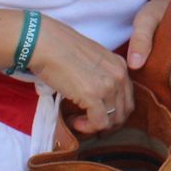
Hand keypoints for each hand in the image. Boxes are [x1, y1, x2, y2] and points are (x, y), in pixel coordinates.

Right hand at [26, 14, 134, 135]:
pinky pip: (99, 123)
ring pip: (112, 120)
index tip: (95, 114)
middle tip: (88, 123)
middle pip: (124, 111)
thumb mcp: (90, 60)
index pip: (126, 98)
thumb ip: (99, 77)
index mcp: (120, 65)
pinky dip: (87, 128)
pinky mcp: (94, 95)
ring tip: (77, 121)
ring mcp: (108, 85)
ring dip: (95, 126)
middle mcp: (119, 75)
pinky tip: (73, 121)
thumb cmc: (60, 49)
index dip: (112, 111)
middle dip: (107, 123)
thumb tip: (95, 100)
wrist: (44, 43)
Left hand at [125, 0, 170, 88]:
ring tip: (154, 60)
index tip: (139, 62)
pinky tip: (166, 63)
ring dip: (163, 76)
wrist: (170, 8)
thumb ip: (139, 40)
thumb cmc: (155, 14)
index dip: (149, 68)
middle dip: (155, 72)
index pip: (165, 68)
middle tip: (144, 61)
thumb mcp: (144, 21)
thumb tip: (135, 64)